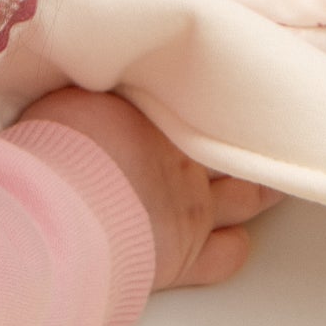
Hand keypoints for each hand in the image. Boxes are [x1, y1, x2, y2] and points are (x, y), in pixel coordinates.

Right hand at [19, 84, 281, 289]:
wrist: (57, 209)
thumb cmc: (56, 149)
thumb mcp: (70, 95)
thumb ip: (96, 89)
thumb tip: (100, 68)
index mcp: (161, 117)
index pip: (201, 100)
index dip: (212, 99)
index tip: (223, 89)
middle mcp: (186, 160)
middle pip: (231, 146)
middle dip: (246, 139)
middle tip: (259, 130)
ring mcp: (191, 209)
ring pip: (246, 196)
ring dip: (259, 189)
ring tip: (269, 180)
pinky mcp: (186, 257)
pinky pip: (227, 256)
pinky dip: (236, 247)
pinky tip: (238, 239)